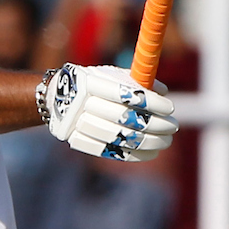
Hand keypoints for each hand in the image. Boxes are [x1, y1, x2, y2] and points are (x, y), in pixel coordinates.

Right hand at [42, 64, 176, 161]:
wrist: (55, 97)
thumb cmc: (93, 82)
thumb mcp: (110, 74)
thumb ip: (135, 81)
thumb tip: (163, 92)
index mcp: (91, 82)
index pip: (127, 95)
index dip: (152, 103)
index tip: (170, 108)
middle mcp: (82, 103)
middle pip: (125, 118)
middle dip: (154, 125)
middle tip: (173, 126)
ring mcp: (78, 124)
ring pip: (120, 137)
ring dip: (149, 142)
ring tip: (166, 141)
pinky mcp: (78, 141)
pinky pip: (110, 152)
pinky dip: (134, 154)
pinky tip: (152, 152)